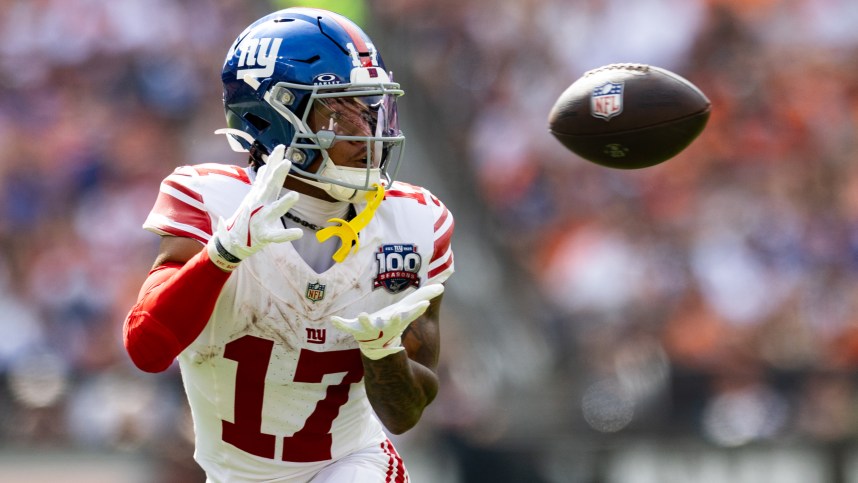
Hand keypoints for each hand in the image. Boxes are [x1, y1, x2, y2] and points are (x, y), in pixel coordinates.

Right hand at [206, 145, 302, 270]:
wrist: (231, 242)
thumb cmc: (245, 218)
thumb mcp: (252, 199)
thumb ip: (260, 184)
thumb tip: (264, 169)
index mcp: (259, 196)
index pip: (267, 175)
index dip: (273, 161)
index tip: (281, 147)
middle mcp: (259, 205)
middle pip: (269, 188)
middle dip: (277, 175)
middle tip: (286, 162)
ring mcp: (260, 220)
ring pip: (274, 210)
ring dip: (284, 203)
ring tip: (296, 196)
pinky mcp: (263, 235)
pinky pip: (276, 236)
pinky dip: (287, 235)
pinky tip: (298, 233)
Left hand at [331, 284, 443, 359]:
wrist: (378, 347)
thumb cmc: (393, 324)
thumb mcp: (408, 312)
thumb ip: (422, 299)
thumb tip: (442, 287)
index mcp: (397, 321)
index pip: (409, 315)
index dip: (416, 310)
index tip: (423, 303)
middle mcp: (384, 326)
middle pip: (388, 323)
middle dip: (391, 320)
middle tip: (395, 314)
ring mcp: (368, 329)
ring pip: (366, 325)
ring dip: (364, 321)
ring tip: (363, 314)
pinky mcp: (354, 329)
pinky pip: (346, 326)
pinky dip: (340, 324)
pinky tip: (334, 319)